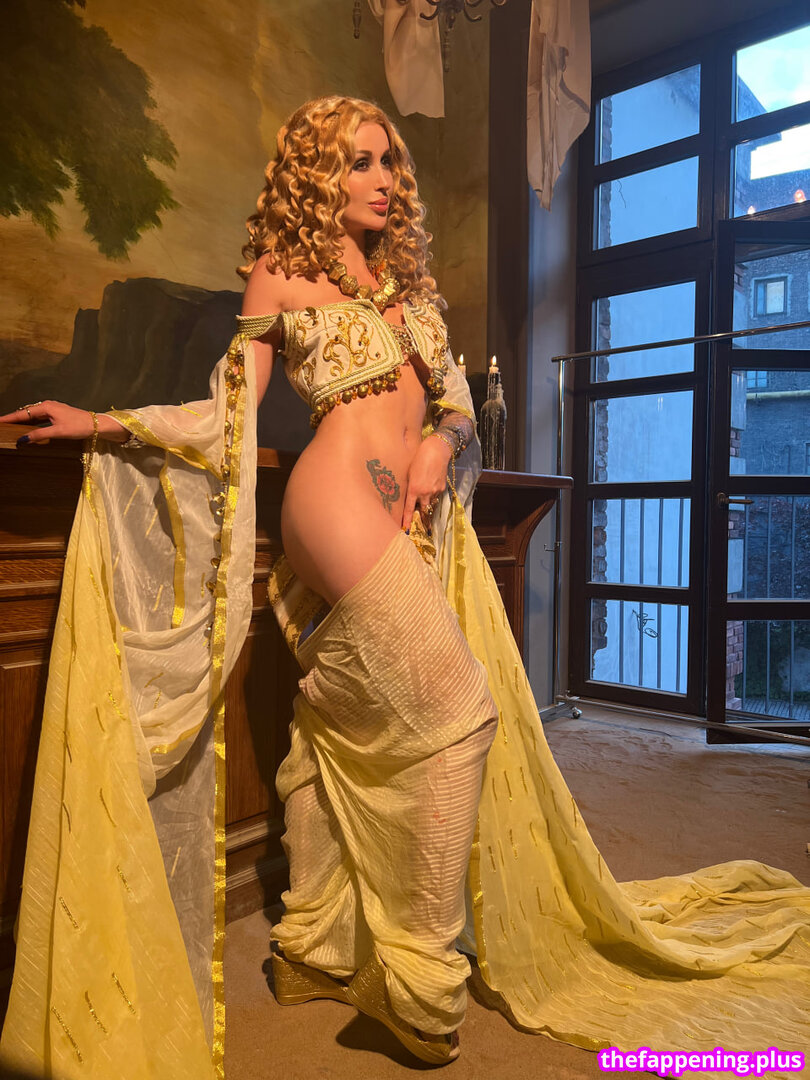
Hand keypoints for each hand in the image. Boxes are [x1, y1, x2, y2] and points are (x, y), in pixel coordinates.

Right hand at [0, 401, 127, 444]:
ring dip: (22, 421)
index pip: (23, 413)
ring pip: (33, 415)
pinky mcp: (57, 414)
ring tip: (11, 427)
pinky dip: (31, 422)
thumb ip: (39, 435)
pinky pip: (39, 418)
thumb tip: (23, 439)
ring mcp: (52, 410)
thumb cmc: (79, 426)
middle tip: (2, 425)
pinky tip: (28, 428)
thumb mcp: (57, 432)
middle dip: (13, 419)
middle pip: (26, 413)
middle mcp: (47, 406)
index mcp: (46, 407)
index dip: (9, 418)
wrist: (96, 425)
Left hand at [401, 434, 451, 530]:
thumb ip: (409, 487)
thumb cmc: (418, 459)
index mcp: (414, 489)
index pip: (409, 509)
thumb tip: (410, 497)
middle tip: (419, 515)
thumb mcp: (409, 474)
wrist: (436, 451)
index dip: (407, 520)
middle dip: (421, 513)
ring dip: (427, 502)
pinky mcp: (442, 487)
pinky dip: (433, 493)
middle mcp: (425, 493)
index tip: (405, 529)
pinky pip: (436, 495)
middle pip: (423, 510)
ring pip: (430, 502)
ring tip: (425, 491)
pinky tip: (431, 482)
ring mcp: (435, 491)